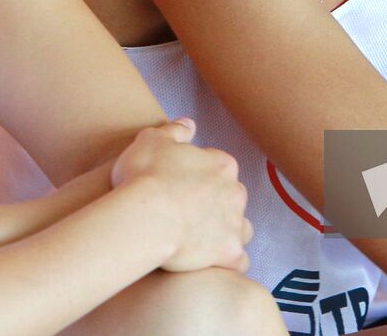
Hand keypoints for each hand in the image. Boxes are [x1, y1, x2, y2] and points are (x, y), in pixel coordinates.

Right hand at [110, 119, 252, 273]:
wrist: (146, 216)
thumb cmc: (145, 176)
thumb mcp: (152, 140)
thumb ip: (174, 130)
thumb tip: (190, 124)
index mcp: (222, 165)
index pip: (218, 168)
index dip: (198, 178)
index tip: (180, 187)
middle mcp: (235, 193)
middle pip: (232, 198)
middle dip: (216, 204)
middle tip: (187, 214)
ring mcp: (235, 224)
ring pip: (241, 228)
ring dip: (227, 232)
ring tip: (201, 239)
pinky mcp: (229, 253)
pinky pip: (239, 261)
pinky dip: (229, 262)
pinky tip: (212, 263)